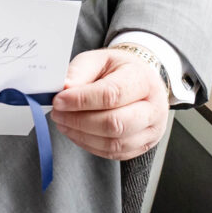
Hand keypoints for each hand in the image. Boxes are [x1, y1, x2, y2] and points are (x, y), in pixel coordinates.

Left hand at [50, 48, 168, 159]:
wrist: (141, 80)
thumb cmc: (119, 69)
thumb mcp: (99, 59)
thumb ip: (80, 71)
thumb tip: (64, 88)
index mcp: (143, 80)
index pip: (112, 94)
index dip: (81, 100)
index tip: (59, 101)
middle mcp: (153, 107)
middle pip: (115, 123)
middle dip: (79, 121)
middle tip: (58, 113)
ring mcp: (152, 130)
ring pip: (114, 143)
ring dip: (82, 135)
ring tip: (64, 122)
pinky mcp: (144, 146)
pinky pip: (115, 153)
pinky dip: (90, 145)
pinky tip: (77, 133)